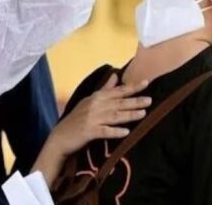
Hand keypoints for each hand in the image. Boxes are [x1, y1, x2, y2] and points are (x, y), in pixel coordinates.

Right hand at [32, 74, 150, 184]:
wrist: (61, 137)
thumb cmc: (77, 118)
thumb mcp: (90, 101)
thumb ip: (105, 89)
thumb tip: (116, 75)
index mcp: (96, 98)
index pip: (117, 91)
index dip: (132, 87)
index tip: (146, 82)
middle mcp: (94, 106)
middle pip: (118, 103)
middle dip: (134, 101)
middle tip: (150, 100)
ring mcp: (91, 119)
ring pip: (114, 116)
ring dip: (129, 115)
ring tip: (143, 114)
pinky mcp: (89, 132)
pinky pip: (104, 131)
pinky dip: (115, 131)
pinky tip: (126, 132)